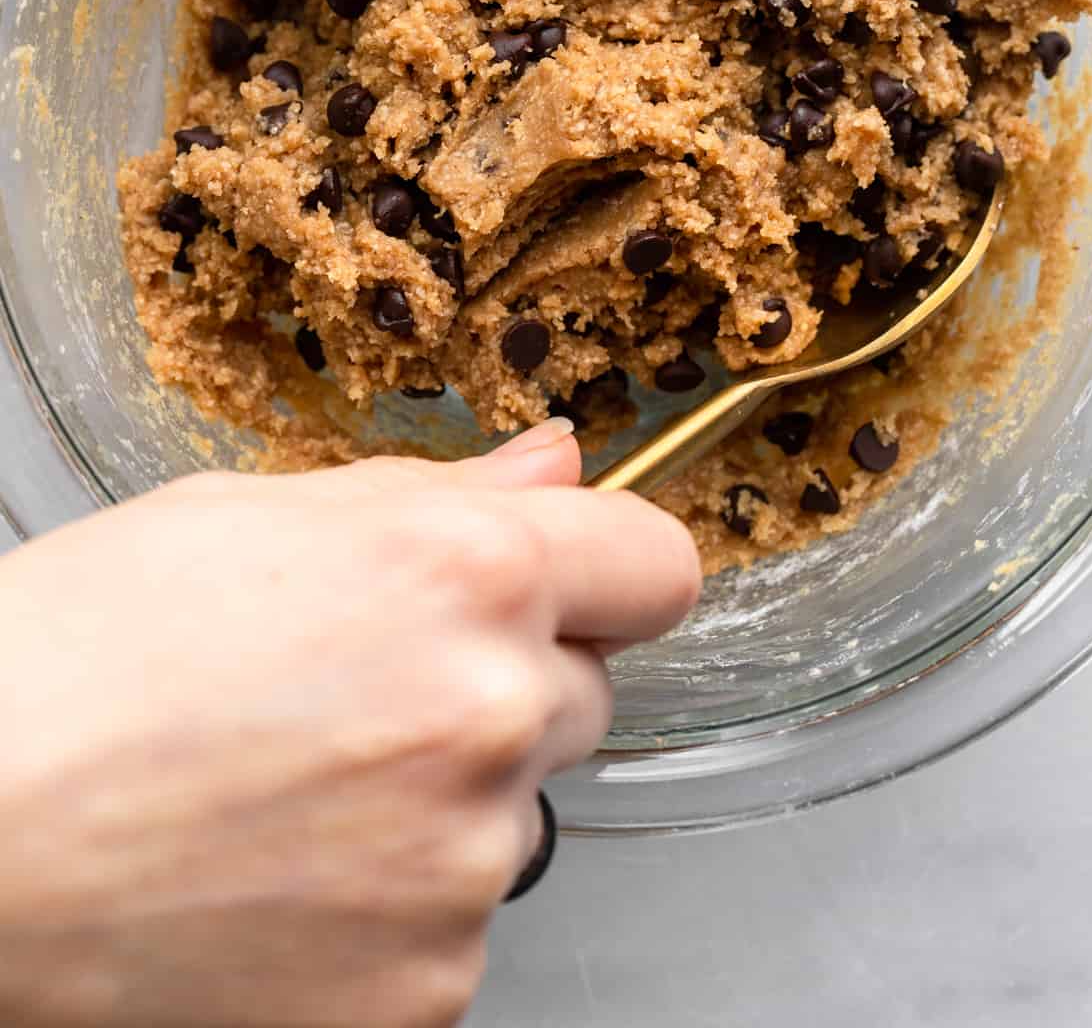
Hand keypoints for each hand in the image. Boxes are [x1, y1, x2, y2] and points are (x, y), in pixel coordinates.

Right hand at [0, 421, 699, 1026]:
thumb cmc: (79, 654)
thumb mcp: (255, 514)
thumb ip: (441, 494)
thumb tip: (558, 470)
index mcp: (467, 572)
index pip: (657, 568)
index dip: (608, 573)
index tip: (570, 590)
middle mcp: (490, 716)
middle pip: (583, 694)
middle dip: (502, 683)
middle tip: (360, 692)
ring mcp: (461, 869)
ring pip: (516, 815)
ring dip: (445, 801)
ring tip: (294, 791)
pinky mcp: (421, 994)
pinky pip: (454, 927)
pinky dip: (393, 909)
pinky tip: (279, 876)